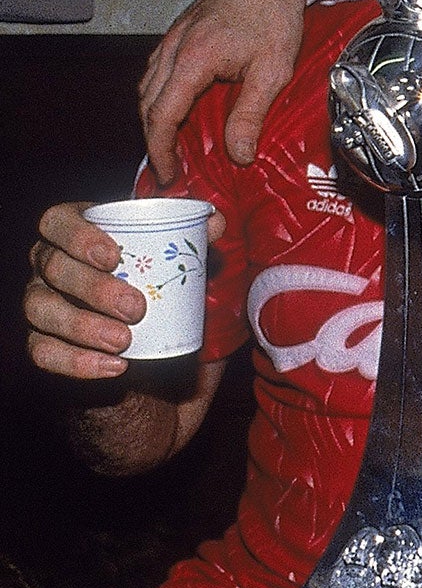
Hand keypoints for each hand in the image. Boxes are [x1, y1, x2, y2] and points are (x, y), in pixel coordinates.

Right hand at [24, 202, 220, 377]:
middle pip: (54, 268)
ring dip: (82, 326)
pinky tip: (114, 365)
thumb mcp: (174, 260)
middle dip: (93, 288)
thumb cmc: (155, 281)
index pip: (57, 221)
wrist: (150, 340)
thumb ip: (193, 239)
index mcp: (73, 232)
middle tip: (136, 308)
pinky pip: (42, 352)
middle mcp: (48, 264)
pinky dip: (76, 361)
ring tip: (124, 341)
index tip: (114, 257)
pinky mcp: (40, 342)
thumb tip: (215, 223)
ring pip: (40, 309)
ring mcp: (39, 302)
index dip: (78, 236)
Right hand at [140, 0, 313, 183]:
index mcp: (192, 59)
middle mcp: (174, 47)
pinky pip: (158, 69)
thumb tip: (239, 154)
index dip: (160, 150)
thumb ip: (250, 115)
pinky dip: (159, 95)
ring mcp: (174, 37)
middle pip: (147, 104)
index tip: (168, 174)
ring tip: (170, 144)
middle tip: (169, 169)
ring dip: (154, 118)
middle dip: (154, 140)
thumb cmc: (275, 14)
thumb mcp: (271, 72)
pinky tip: (175, 105)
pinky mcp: (180, 32)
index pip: (161, 116)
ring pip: (148, 86)